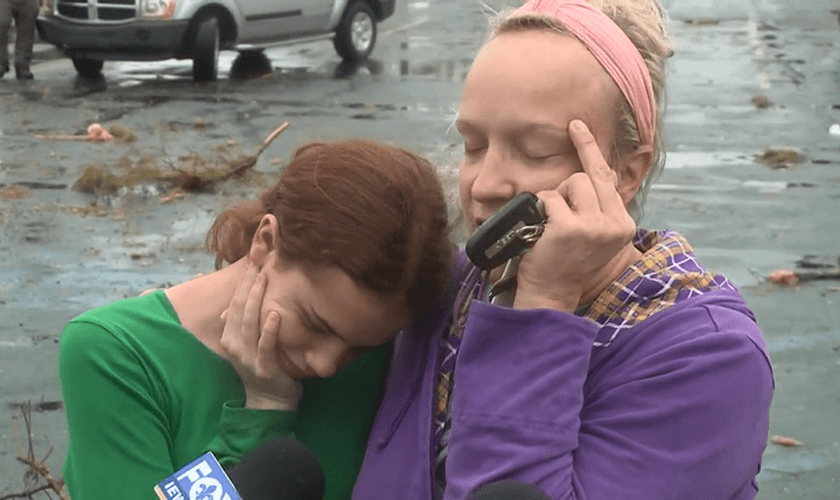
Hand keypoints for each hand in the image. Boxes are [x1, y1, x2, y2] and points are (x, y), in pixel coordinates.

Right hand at [219, 262, 301, 409]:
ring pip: (249, 323)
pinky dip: (270, 329)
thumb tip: (226, 301)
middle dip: (248, 284)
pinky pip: (265, 346)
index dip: (242, 282)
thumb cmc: (262, 366)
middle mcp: (234, 345)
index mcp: (229, 336)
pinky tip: (276, 314)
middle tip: (258, 262)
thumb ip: (241, 322)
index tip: (253, 261)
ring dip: (256, 299)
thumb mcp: (247, 343)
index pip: (234, 303)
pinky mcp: (263, 368)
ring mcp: (247, 357)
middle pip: (239, 308)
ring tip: (265, 279)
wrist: (269, 401)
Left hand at [513, 120, 637, 311]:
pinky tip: (541, 234)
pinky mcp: (571, 228)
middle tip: (555, 215)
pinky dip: (539, 211)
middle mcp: (614, 224)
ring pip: (569, 184)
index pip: (607, 177)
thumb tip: (591, 173)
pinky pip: (548, 199)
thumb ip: (596, 208)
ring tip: (551, 228)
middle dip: (565, 189)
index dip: (589, 149)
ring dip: (553, 201)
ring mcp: (594, 226)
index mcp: (622, 225)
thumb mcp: (592, 236)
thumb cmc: (565, 263)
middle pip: (586, 178)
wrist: (550, 294)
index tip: (576, 125)